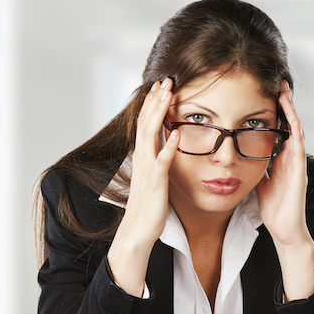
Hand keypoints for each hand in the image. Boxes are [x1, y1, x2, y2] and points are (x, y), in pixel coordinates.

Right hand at [107, 78, 178, 295]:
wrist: (137, 232)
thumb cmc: (148, 207)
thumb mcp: (152, 178)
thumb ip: (157, 161)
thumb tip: (165, 146)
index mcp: (142, 157)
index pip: (146, 123)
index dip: (152, 104)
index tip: (161, 86)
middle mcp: (142, 159)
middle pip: (146, 123)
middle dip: (156, 101)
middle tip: (165, 80)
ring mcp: (148, 170)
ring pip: (151, 136)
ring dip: (159, 114)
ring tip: (168, 96)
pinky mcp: (156, 184)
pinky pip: (162, 163)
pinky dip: (168, 147)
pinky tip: (176, 134)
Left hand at [256, 80, 313, 299]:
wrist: (284, 230)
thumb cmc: (273, 207)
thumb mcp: (259, 180)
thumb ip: (254, 166)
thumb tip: (237, 155)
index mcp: (281, 158)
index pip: (278, 127)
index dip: (274, 111)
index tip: (266, 92)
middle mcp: (290, 157)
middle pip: (289, 123)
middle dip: (284, 104)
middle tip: (278, 82)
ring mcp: (296, 163)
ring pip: (296, 130)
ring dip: (291, 111)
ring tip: (285, 92)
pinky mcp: (299, 172)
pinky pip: (298, 147)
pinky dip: (296, 132)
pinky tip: (293, 119)